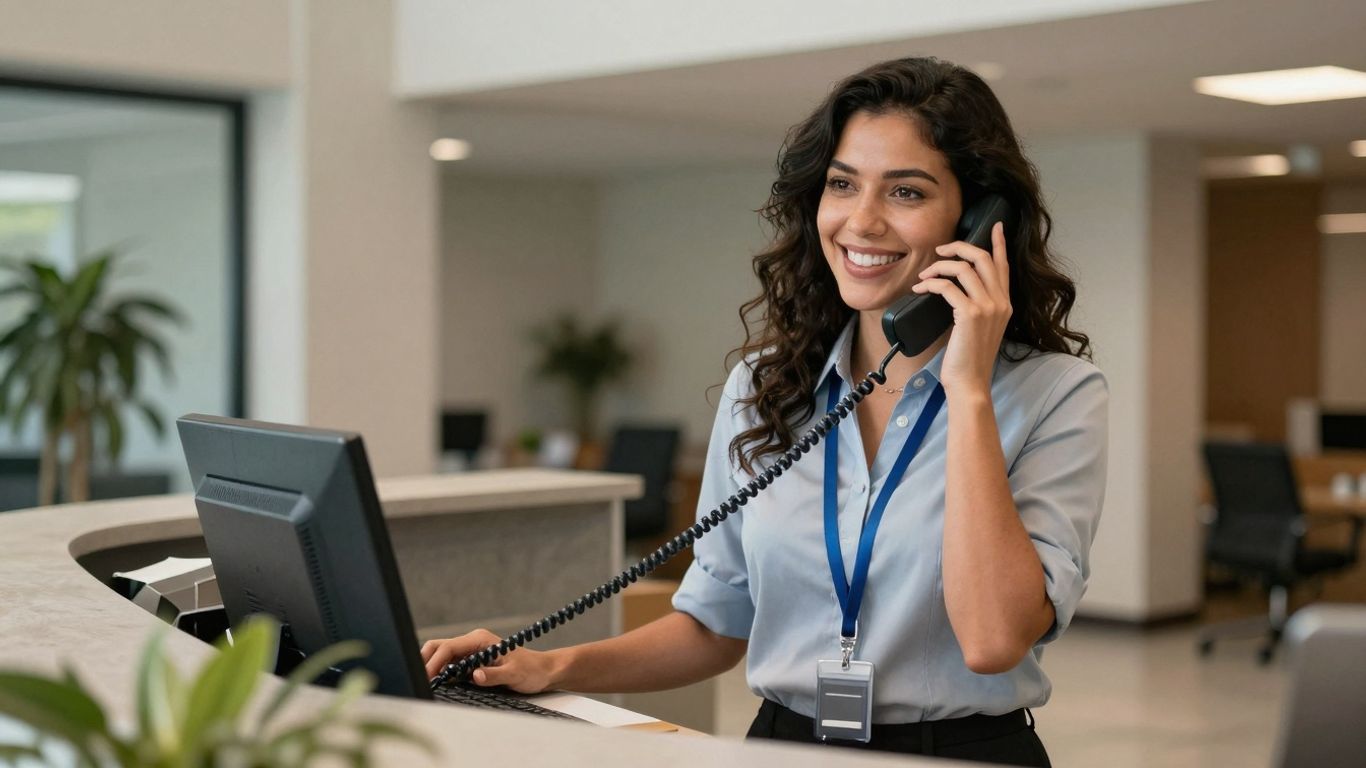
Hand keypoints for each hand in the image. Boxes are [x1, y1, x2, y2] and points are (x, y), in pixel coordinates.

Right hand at [420, 628, 559, 693]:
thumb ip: (493, 675)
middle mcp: (472, 643)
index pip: (448, 647)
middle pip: (439, 647)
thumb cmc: (531, 670)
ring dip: (432, 669)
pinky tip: (438, 685)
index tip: (426, 677)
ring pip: (441, 657)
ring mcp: (470, 652)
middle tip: (421, 681)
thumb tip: (475, 676)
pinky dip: (440, 675)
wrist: (542, 671)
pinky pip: (449, 667)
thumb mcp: (514, 674)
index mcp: (480, 640)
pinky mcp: (470, 663)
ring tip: (427, 685)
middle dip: (426, 662)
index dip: (434, 662)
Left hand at [911, 221, 1011, 396]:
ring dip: (939, 267)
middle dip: (959, 248)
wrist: (970, 383)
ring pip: (963, 268)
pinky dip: (931, 283)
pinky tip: (920, 288)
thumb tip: (955, 288)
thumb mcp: (980, 328)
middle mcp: (1001, 302)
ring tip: (924, 275)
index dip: (998, 243)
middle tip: (940, 250)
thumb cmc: (969, 358)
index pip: (1003, 265)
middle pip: (983, 258)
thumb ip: (977, 306)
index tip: (996, 226)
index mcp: (1005, 304)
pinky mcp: (970, 314)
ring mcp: (988, 307)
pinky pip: (947, 286)